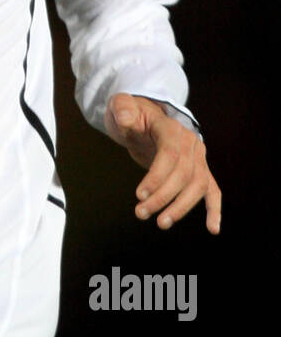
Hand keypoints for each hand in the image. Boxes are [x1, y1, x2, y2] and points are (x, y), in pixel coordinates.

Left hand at [103, 92, 221, 233]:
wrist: (146, 119)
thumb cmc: (132, 115)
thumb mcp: (122, 107)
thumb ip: (123, 110)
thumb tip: (126, 119)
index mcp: (172, 129)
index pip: (170, 155)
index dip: (157, 176)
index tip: (139, 195)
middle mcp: (191, 143)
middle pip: (184, 174)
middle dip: (163, 197)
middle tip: (140, 213)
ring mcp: (198, 158)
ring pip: (198, 186)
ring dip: (181, 207)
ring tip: (161, 223)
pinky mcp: (199, 171)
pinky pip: (212, 191)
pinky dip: (214, 210)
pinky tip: (213, 229)